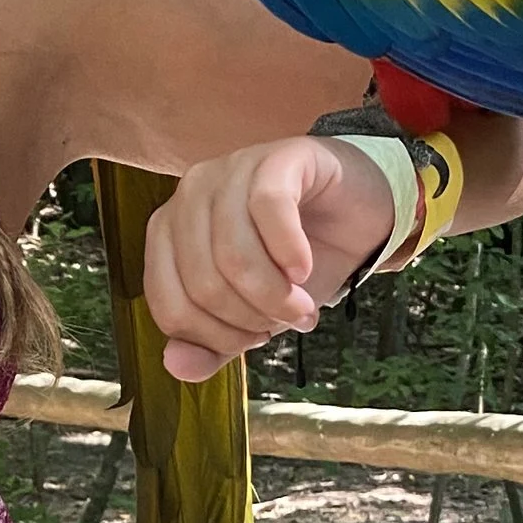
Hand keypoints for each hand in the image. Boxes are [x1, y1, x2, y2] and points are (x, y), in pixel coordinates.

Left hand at [143, 133, 400, 382]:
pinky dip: (290, 252)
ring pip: (233, 254)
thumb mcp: (252, 315)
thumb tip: (176, 365)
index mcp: (168, 234)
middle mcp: (188, 196)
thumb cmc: (294, 264)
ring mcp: (230, 170)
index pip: (171, 307)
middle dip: (252, 318)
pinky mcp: (276, 157)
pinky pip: (268, 210)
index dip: (216, 338)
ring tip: (303, 305)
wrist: (355, 214)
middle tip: (289, 320)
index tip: (256, 339)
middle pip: (203, 283)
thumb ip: (211, 345)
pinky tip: (305, 268)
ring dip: (274, 295)